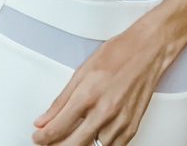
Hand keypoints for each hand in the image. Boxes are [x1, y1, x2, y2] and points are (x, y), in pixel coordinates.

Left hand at [31, 22, 171, 144]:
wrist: (148, 50)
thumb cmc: (118, 53)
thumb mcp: (82, 70)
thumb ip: (61, 100)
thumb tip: (44, 119)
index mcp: (88, 94)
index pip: (58, 128)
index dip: (43, 137)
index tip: (38, 138)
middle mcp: (104, 111)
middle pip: (73, 145)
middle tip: (50, 142)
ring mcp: (119, 122)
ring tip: (71, 138)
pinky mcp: (132, 127)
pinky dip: (100, 145)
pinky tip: (93, 137)